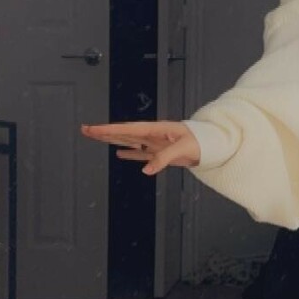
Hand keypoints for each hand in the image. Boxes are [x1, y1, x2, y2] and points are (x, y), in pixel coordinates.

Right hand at [80, 119, 199, 174]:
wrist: (212, 144)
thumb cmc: (200, 141)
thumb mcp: (182, 148)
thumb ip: (163, 158)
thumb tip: (146, 169)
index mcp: (155, 129)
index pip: (127, 129)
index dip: (109, 129)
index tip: (94, 128)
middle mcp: (152, 135)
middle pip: (123, 133)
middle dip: (104, 132)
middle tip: (86, 130)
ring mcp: (154, 143)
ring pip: (128, 141)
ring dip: (112, 140)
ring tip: (96, 138)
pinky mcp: (159, 152)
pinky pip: (140, 152)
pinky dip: (130, 153)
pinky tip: (120, 153)